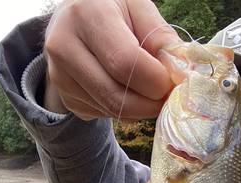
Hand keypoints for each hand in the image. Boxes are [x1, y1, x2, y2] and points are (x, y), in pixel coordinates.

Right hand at [44, 0, 179, 120]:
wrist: (73, 18)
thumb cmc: (111, 9)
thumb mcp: (138, 8)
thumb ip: (161, 38)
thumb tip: (180, 72)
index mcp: (86, 16)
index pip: (125, 64)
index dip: (155, 81)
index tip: (174, 83)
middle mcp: (64, 47)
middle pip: (116, 96)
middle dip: (150, 104)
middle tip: (168, 98)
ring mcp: (60, 77)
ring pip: (111, 111)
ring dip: (140, 109)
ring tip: (149, 90)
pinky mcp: (67, 98)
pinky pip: (104, 115)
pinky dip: (124, 110)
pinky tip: (126, 90)